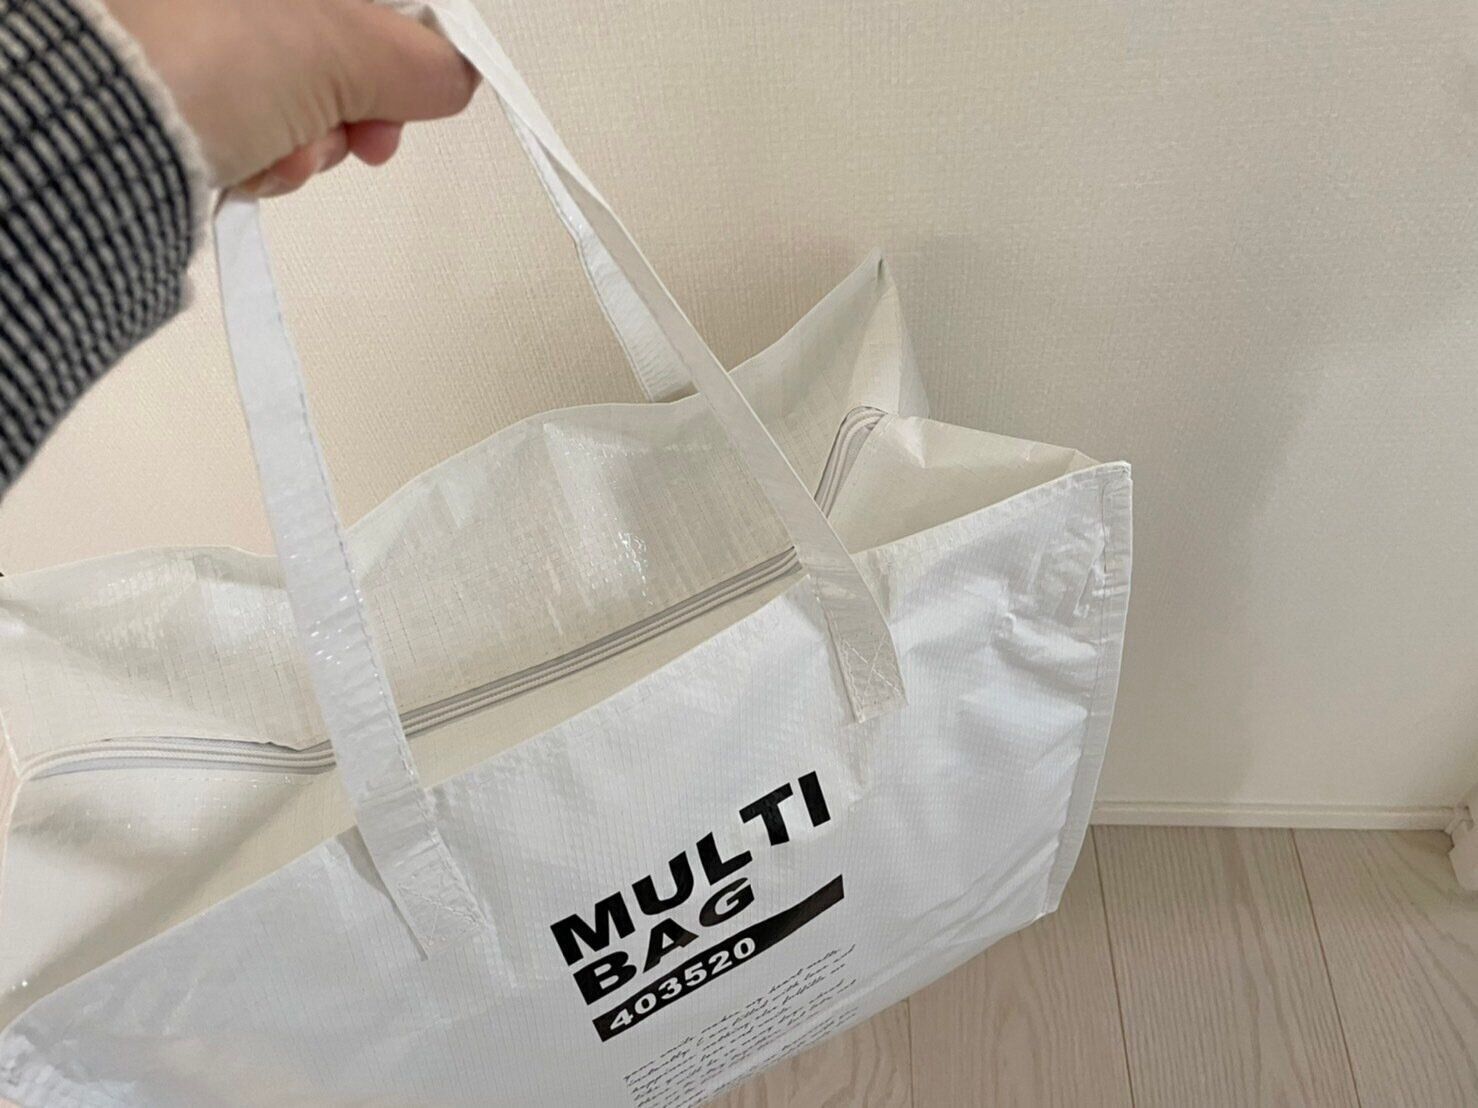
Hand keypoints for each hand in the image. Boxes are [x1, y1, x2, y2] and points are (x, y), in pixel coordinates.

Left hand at [108, 0, 477, 195]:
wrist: (92, 136)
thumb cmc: (201, 60)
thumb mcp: (343, 47)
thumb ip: (420, 61)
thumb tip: (454, 77)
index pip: (372, 3)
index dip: (408, 39)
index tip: (425, 83)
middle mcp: (225, 1)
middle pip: (335, 43)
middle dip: (358, 104)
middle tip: (364, 137)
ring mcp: (197, 39)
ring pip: (298, 93)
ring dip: (313, 141)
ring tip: (284, 153)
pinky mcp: (175, 93)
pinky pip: (254, 123)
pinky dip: (268, 156)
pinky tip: (251, 164)